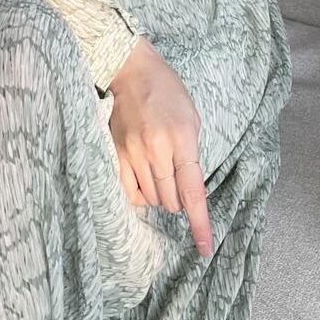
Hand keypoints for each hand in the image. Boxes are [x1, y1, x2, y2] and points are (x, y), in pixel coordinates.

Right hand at [105, 37, 213, 258]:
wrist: (131, 70)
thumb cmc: (167, 91)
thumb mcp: (192, 118)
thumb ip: (191, 154)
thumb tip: (188, 189)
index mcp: (182, 138)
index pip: (193, 192)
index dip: (200, 224)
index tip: (204, 248)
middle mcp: (157, 149)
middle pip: (170, 200)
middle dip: (178, 199)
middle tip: (177, 177)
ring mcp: (133, 153)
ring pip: (151, 198)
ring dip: (160, 194)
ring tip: (160, 170)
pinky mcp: (115, 153)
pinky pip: (129, 192)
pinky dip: (140, 194)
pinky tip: (144, 180)